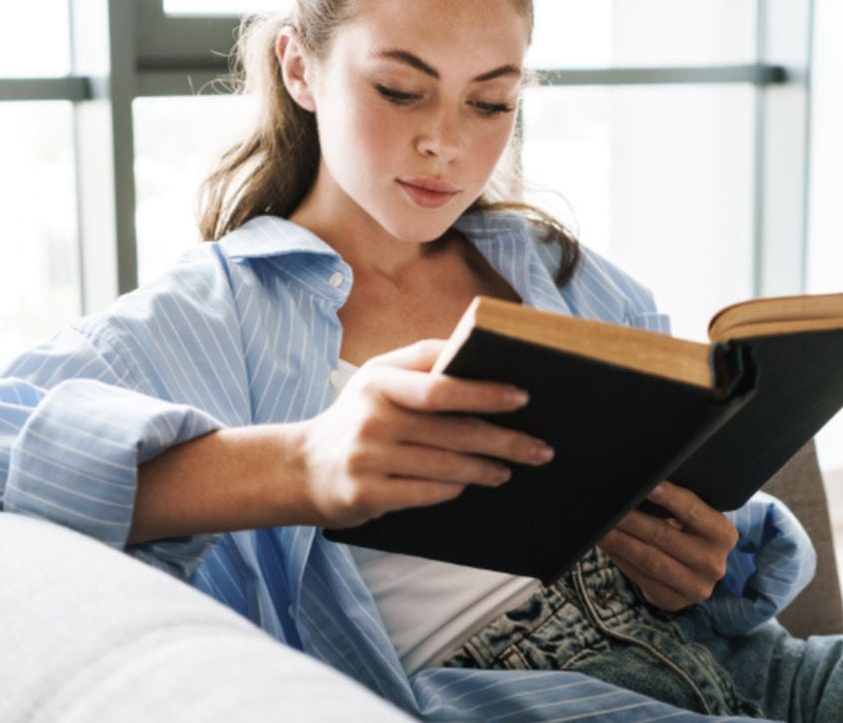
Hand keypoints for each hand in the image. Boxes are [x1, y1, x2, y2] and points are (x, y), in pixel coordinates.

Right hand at [290, 339, 554, 529]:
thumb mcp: (378, 378)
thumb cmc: (358, 417)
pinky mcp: (365, 494)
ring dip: (486, 469)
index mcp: (378, 380)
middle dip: (505, 440)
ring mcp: (366, 458)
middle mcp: (371, 417)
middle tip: (541, 448)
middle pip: (452, 431)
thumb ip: (422, 362)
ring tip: (510, 468)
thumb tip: (478, 349)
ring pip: (446, 466)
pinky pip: (427, 494)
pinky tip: (472, 484)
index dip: (483, 392)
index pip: (439, 386)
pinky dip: (455, 489)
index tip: (522, 397)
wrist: (302, 468)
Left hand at [598, 481, 738, 612]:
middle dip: (631, 520)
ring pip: (650, 560)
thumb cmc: (691, 532)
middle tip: (608, 506)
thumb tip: (643, 482)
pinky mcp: (674, 601)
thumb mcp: (697, 518)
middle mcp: (714, 563)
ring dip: (620, 541)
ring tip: (600, 527)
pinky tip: (606, 546)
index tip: (646, 486)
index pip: (693, 512)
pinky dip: (620, 560)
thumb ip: (680, 503)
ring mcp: (695, 587)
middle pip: (664, 536)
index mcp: (723, 535)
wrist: (697, 571)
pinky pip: (641, 578)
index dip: (670, 498)